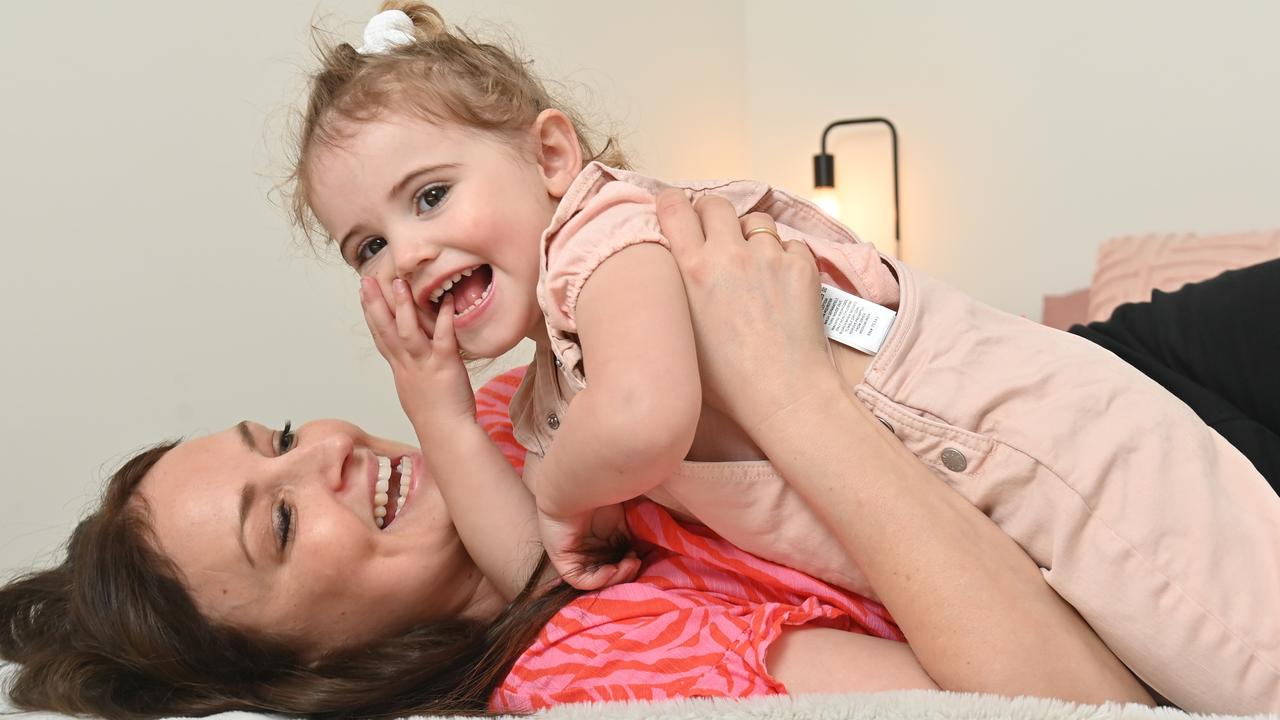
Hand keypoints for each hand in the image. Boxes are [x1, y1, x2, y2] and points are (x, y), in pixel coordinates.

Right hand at [359, 277, 474, 433]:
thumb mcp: (415, 389)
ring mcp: (424, 365)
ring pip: (407, 332)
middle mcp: (407, 365)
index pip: (380, 337)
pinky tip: (446, 301)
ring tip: (399, 283)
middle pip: (385, 330)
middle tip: (366, 280)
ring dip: (402, 307)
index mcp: (400, 369)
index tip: (363, 294)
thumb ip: (412, 369)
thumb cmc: (436, 416)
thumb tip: (412, 358)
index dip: (370, 314)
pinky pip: (443, 338)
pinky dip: (444, 319)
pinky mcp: (444, 366)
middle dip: (375, 304)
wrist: (447, 434)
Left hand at [537, 503, 639, 590]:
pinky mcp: (563, 560)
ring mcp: (574, 557)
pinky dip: (599, 579)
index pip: (615, 564)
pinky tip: (612, 568)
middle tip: (636, 562)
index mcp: (598, 543)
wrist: (579, 485)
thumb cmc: (600, 497)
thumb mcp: (622, 521)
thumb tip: (646, 554)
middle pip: (608, 575)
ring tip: (629, 564)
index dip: (629, 566)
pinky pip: (581, 580)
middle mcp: (585, 551)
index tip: (641, 557)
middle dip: (626, 573)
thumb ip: (631, 537)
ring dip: (616, 577)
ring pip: (597, 580)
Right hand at [655, 189, 840, 433]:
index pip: (674, 208)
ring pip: (756, 221)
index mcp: (692, 270)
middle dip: (712, 214)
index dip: (672, 203)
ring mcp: (769, 256)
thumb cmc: (729, 381)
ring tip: (753, 265)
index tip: (675, 209)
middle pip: (715, 204)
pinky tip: (781, 286)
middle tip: (715, 234)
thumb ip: (678, 292)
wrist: (784, 395)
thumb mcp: (682, 333)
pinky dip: (784, 258)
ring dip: (751, 235)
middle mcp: (729, 254)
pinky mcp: (801, 264)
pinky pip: (789, 245)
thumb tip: (678, 268)